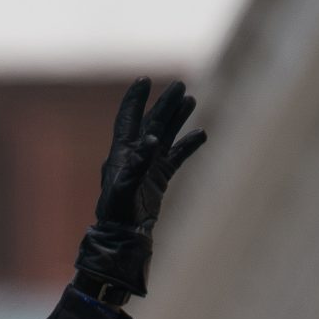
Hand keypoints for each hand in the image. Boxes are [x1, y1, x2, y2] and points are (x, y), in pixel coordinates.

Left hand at [75, 78, 207, 297]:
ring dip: (177, 119)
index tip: (144, 80)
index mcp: (122, 153)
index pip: (129, 119)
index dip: (135, 100)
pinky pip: (176, 158)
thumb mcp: (125, 187)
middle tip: (180, 86)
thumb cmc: (117, 213)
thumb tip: (151, 140)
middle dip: (165, 104)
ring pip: (165, 137)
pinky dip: (187, 146)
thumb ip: (137, 163)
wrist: (124, 238)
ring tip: (191, 100)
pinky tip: (202, 134)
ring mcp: (149, 167)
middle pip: (152, 123)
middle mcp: (135, 156)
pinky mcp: (160, 180)